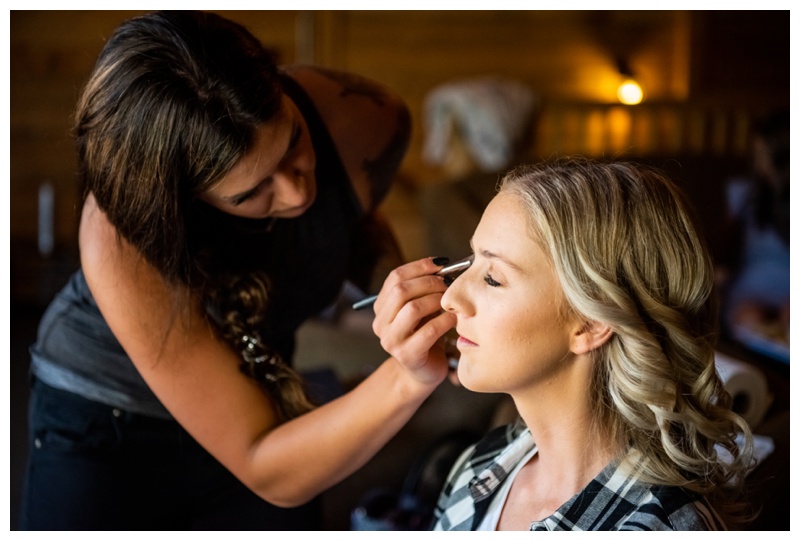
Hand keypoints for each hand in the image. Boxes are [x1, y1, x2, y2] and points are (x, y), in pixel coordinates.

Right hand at [372, 257, 456, 386]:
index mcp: (381, 308)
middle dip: (429, 282)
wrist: (423, 371)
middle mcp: (380, 323)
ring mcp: (391, 341)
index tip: (441, 264)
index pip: (395, 277)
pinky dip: (445, 321)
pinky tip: (454, 319)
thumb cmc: (425, 336)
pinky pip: (428, 331)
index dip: (419, 266)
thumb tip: (442, 265)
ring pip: (412, 309)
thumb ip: (424, 289)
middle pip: (400, 291)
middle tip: (449, 284)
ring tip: (450, 302)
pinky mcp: (407, 355)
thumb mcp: (421, 309)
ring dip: (436, 300)